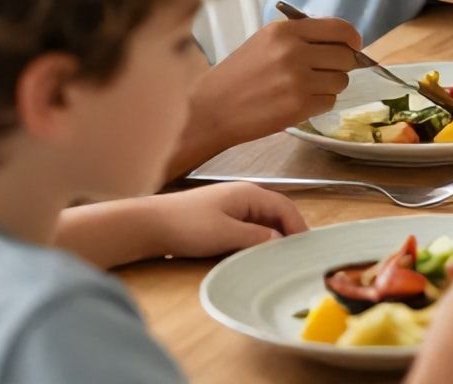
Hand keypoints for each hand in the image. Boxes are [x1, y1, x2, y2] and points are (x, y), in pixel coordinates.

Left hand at [144, 182, 306, 257]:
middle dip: (287, 232)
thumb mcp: (226, 234)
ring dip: (270, 237)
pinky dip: (255, 239)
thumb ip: (257, 238)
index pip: (285, 207)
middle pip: (275, 213)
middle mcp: (243, 195)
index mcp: (249, 194)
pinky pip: (247, 226)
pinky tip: (253, 253)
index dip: (298, 227)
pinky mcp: (219, 217)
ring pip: (261, 221)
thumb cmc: (188, 226)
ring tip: (277, 258)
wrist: (147, 225)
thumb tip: (280, 241)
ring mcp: (230, 205)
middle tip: (294, 257)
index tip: (306, 249)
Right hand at [188, 17, 362, 147]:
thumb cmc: (239, 75)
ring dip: (330, 86)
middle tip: (325, 71)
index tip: (353, 46)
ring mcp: (297, 81)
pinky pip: (330, 102)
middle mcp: (293, 52)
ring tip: (306, 88)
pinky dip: (320, 103)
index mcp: (285, 31)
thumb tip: (343, 41)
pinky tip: (298, 102)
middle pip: (346, 56)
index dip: (352, 40)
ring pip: (341, 81)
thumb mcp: (265, 42)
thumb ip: (301, 37)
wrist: (211, 109)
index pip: (340, 29)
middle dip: (342, 65)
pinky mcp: (298, 106)